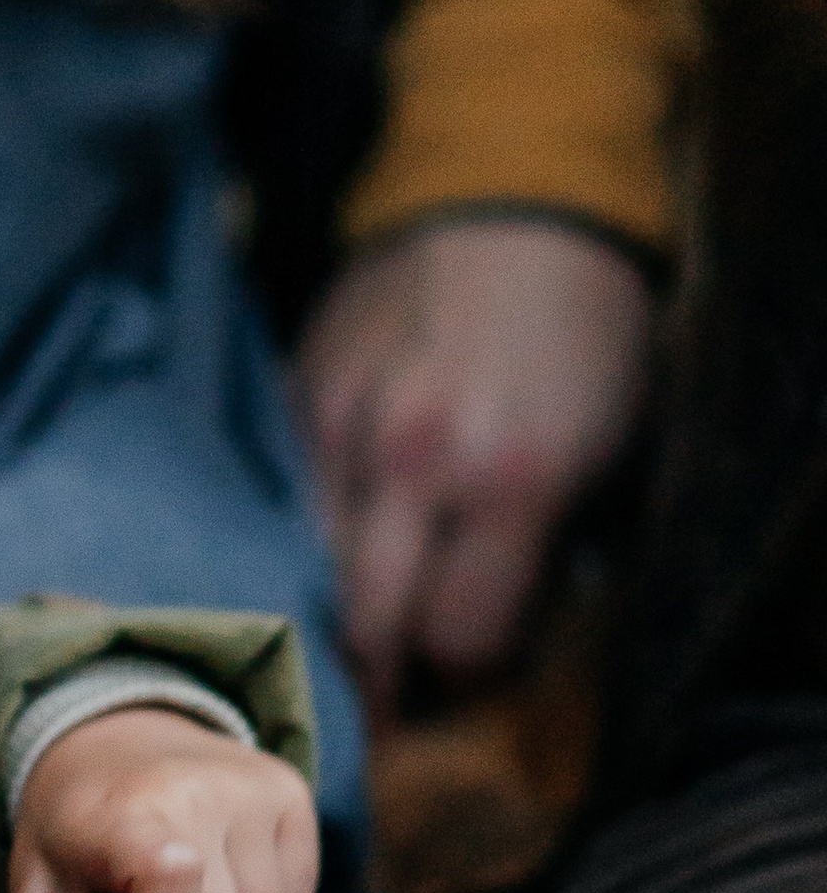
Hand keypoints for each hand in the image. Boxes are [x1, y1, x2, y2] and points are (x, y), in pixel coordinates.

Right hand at [298, 216, 655, 711]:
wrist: (515, 200)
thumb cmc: (586, 334)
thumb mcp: (606, 446)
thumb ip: (541, 547)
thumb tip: (487, 641)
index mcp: (510, 475)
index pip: (457, 636)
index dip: (468, 667)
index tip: (472, 666)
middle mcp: (414, 457)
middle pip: (367, 625)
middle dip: (385, 672)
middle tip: (395, 692)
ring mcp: (343, 425)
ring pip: (310, 573)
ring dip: (335, 611)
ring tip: (359, 630)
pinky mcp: (298, 398)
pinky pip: (286, 507)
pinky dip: (308, 541)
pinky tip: (334, 549)